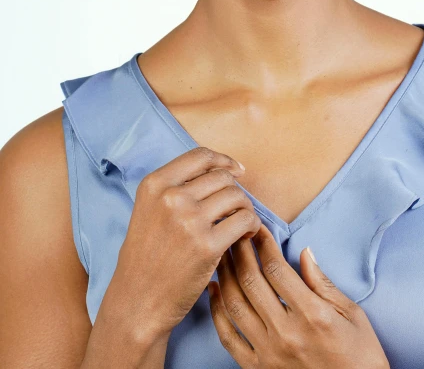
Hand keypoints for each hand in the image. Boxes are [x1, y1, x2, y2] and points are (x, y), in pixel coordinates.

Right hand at [103, 147, 261, 345]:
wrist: (137, 301)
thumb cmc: (146, 257)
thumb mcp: (149, 210)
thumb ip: (177, 187)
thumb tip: (221, 169)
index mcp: (155, 184)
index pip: (200, 156)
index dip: (223, 161)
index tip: (235, 170)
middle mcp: (171, 197)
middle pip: (222, 177)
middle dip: (234, 191)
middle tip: (236, 208)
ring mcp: (189, 220)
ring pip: (236, 196)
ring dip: (245, 208)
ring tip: (240, 223)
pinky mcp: (208, 245)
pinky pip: (245, 220)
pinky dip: (252, 226)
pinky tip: (246, 235)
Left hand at [208, 223, 389, 368]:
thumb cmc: (360, 355)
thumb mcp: (352, 314)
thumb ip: (323, 283)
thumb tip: (304, 252)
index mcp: (312, 315)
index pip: (277, 269)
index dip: (264, 244)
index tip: (258, 228)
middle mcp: (286, 333)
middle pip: (251, 282)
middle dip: (240, 252)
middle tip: (235, 232)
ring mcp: (269, 353)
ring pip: (235, 305)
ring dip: (225, 275)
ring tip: (223, 254)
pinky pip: (228, 337)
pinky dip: (217, 311)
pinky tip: (214, 289)